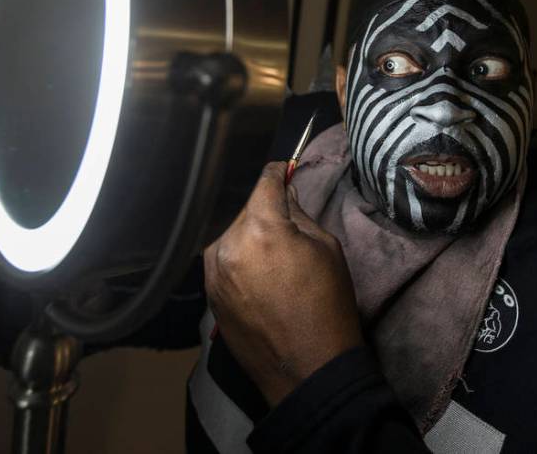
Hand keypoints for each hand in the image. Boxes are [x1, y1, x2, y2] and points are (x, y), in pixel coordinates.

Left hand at [204, 161, 363, 405]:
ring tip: (275, 253)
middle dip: (265, 209)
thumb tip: (284, 195)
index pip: (264, 182)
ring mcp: (212, 272)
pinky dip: (241, 258)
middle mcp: (227, 245)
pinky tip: (262, 275)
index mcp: (260, 229)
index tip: (285, 168)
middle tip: (288, 219)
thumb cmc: (327, 306)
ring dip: (250, 234)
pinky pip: (224, 260)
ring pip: (231, 234)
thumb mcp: (327, 248)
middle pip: (245, 208)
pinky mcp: (209, 294)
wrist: (307, 369)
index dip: (278, 172)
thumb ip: (299, 215)